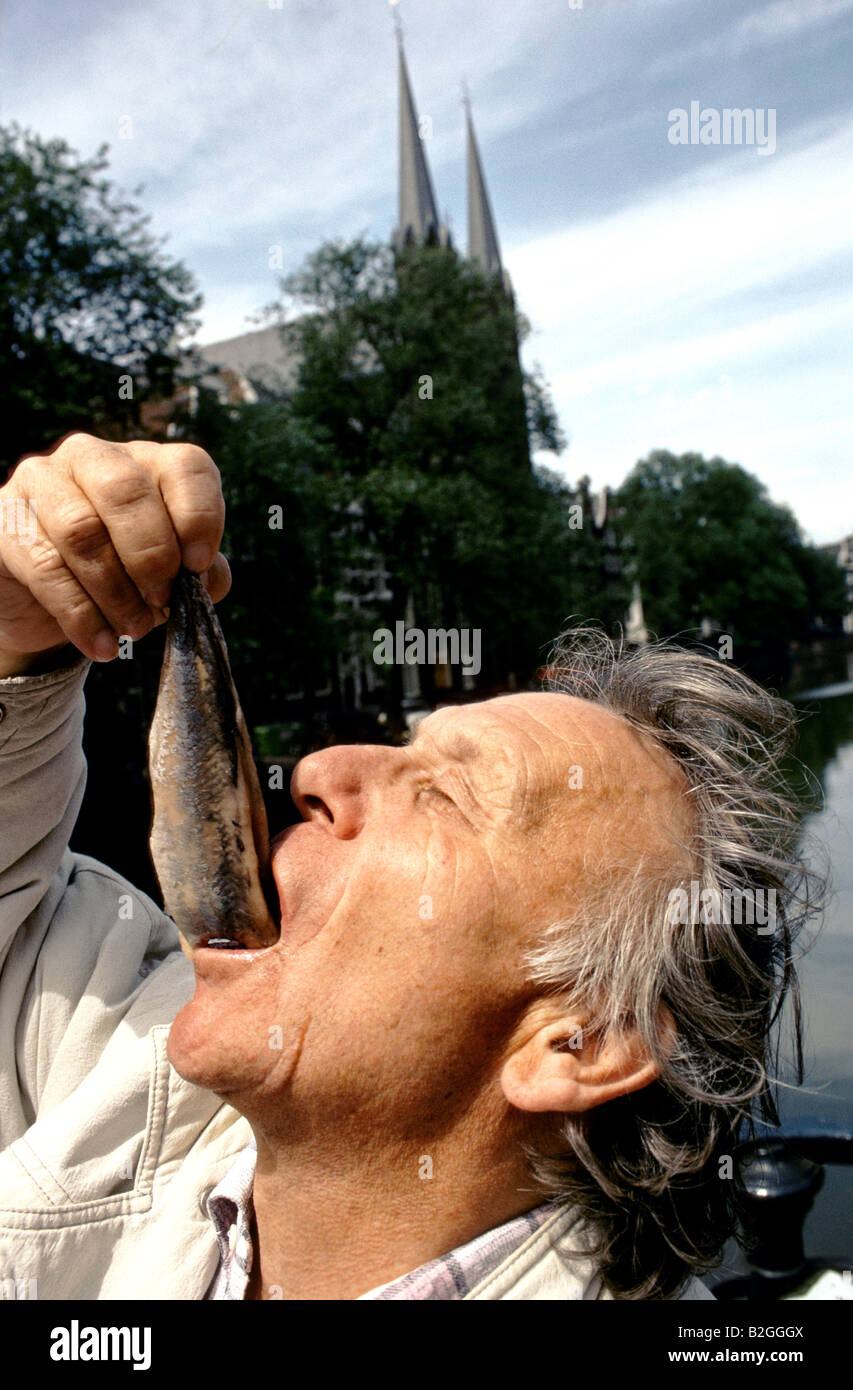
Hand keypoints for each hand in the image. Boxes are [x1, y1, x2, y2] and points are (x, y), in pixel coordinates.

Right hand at [0, 433, 229, 672]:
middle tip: (162, 601)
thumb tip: (208, 579)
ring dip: (116, 591)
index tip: (198, 566)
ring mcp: (40, 482)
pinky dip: (81, 615)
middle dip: (152, 554)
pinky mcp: (4, 521)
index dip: (200, 516)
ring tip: (133, 629)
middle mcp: (92, 458)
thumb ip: (198, 573)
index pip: (186, 466)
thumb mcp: (167, 573)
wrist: (48, 605)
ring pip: (82, 531)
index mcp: (146, 463)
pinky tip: (101, 644)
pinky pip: (45, 567)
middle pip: (126, 490)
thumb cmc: (120, 577)